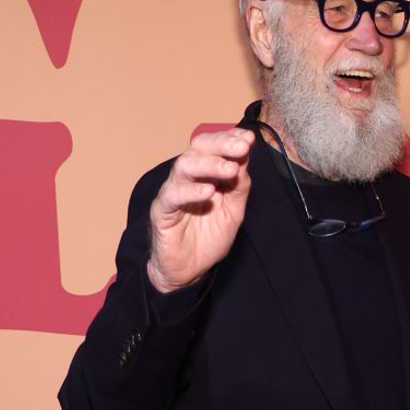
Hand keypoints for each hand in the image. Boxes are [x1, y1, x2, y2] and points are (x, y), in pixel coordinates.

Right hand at [147, 128, 253, 292]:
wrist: (189, 270)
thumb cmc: (208, 238)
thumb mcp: (233, 211)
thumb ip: (239, 186)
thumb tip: (246, 158)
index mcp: (204, 175)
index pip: (213, 147)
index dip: (229, 139)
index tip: (248, 138)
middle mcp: (187, 179)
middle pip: (197, 149)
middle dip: (221, 144)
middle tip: (241, 147)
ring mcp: (173, 193)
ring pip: (184, 167)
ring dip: (209, 164)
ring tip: (230, 169)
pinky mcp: (162, 211)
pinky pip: (172, 196)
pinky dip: (191, 192)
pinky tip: (209, 192)